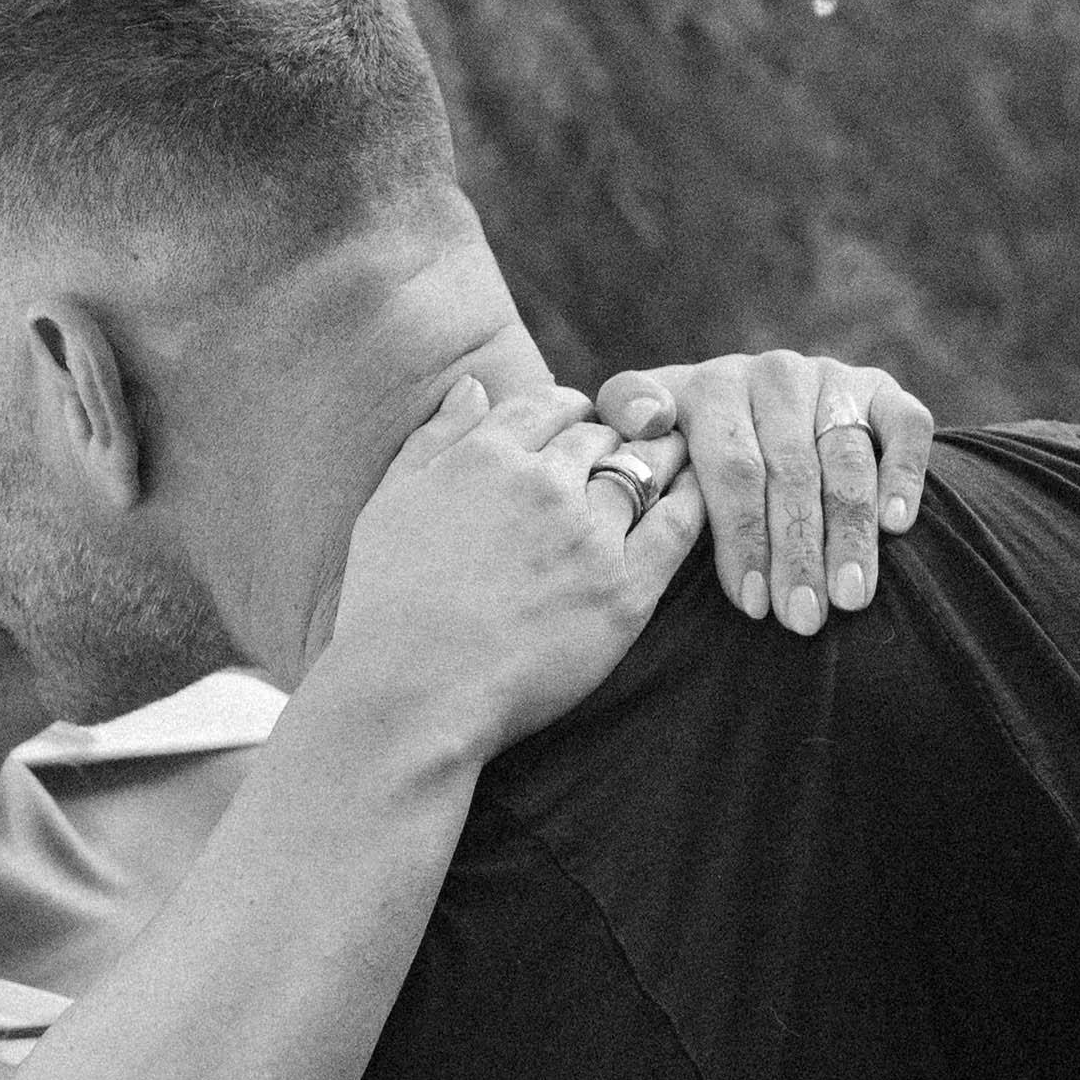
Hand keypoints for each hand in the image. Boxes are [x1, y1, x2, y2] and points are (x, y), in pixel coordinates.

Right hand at [318, 374, 710, 768]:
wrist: (412, 694)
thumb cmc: (386, 607)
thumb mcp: (390, 504)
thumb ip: (435, 438)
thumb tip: (473, 385)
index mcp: (485, 456)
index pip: (550, 402)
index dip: (569, 411)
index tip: (576, 430)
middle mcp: (542, 483)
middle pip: (601, 434)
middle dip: (613, 437)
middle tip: (626, 451)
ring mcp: (588, 535)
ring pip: (646, 468)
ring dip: (658, 459)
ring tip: (668, 465)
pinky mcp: (625, 590)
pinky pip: (679, 524)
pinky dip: (692, 500)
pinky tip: (693, 500)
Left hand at [593, 348, 934, 634]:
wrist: (742, 410)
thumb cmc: (681, 447)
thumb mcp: (638, 432)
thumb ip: (624, 417)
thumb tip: (648, 420)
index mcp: (713, 387)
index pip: (733, 469)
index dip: (744, 539)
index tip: (749, 605)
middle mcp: (775, 375)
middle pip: (792, 473)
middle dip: (798, 552)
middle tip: (802, 618)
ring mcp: (831, 380)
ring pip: (847, 460)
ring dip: (851, 534)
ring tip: (849, 598)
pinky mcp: (879, 389)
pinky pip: (904, 426)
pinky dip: (904, 473)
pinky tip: (896, 526)